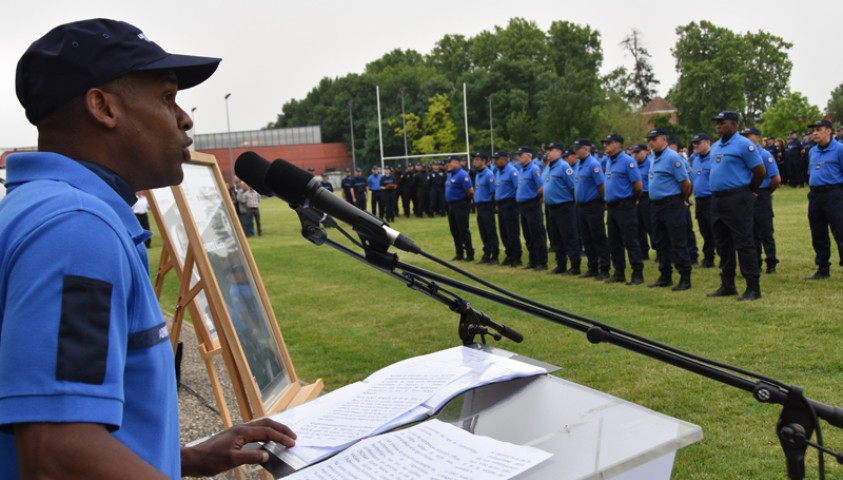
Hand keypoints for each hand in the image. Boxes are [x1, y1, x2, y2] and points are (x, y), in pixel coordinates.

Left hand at [181, 418, 296, 476]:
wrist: (193, 459)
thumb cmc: (210, 460)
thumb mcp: (232, 460)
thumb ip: (251, 456)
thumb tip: (267, 454)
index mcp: (242, 432)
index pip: (267, 432)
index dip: (281, 437)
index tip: (292, 443)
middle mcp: (241, 428)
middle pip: (266, 424)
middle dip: (281, 429)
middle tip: (293, 436)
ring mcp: (237, 431)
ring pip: (260, 426)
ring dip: (274, 430)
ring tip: (284, 436)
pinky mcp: (234, 436)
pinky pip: (254, 432)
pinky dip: (265, 434)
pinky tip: (266, 441)